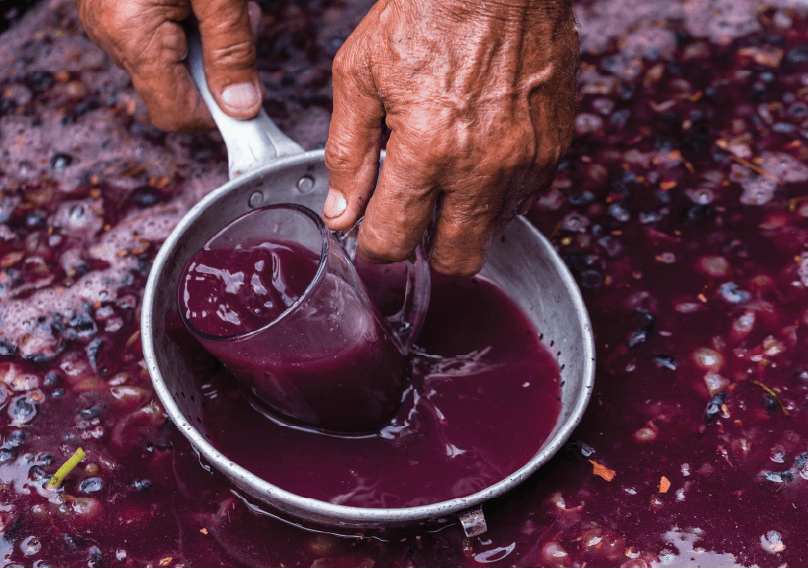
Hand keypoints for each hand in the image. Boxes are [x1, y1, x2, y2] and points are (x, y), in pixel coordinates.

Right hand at [78, 0, 262, 130]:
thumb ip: (232, 52)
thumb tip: (242, 106)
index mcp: (133, 36)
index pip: (177, 114)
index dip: (218, 116)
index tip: (252, 102)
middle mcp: (112, 34)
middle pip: (179, 87)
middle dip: (221, 66)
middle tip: (244, 23)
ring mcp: (109, 20)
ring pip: (173, 61)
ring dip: (211, 42)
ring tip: (225, 4)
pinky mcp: (115, 7)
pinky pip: (159, 35)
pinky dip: (191, 25)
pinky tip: (204, 1)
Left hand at [323, 0, 577, 274]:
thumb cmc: (428, 13)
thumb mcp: (360, 76)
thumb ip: (347, 154)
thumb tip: (341, 213)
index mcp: (427, 149)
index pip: (394, 239)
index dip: (374, 245)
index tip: (371, 234)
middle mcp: (482, 166)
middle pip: (455, 259)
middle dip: (425, 251)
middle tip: (411, 220)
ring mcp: (524, 160)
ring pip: (492, 233)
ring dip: (462, 220)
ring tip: (444, 175)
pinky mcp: (552, 148)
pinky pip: (522, 199)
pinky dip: (495, 194)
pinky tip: (477, 160)